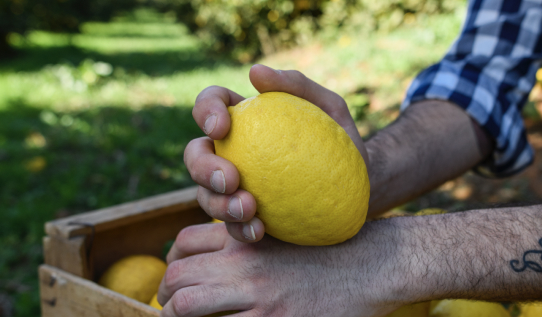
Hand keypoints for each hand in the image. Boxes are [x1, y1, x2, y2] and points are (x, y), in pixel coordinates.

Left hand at [157, 221, 409, 316]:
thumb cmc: (335, 248)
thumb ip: (255, 240)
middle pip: (177, 276)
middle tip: (171, 311)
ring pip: (185, 306)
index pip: (185, 242)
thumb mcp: (288, 232)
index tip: (176, 283)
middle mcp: (244, 263)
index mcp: (247, 238)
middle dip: (165, 298)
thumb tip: (229, 251)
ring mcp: (256, 296)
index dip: (173, 263)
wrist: (376, 261)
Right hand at [184, 64, 367, 241]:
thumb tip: (255, 72)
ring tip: (249, 209)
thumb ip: (297, 85)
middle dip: (202, 167)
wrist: (362, 188)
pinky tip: (258, 231)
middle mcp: (230, 152)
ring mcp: (233, 189)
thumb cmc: (341, 140)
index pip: (210, 105)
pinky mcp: (245, 219)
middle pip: (195, 154)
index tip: (222, 127)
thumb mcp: (329, 107)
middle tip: (230, 179)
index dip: (205, 112)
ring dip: (219, 204)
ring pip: (204, 194)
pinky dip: (239, 230)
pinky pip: (231, 227)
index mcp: (243, 119)